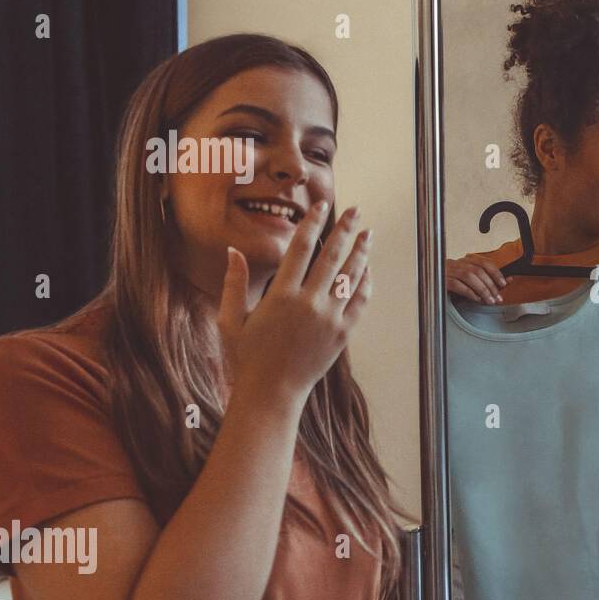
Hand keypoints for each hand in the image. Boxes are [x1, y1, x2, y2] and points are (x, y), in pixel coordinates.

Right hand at [218, 203, 372, 400]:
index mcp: (280, 295)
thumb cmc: (247, 357)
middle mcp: (309, 303)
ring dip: (361, 252)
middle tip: (355, 210)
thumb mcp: (230, 319)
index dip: (313, 223)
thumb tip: (233, 250)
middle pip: (333, 256)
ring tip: (368, 233)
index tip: (322, 206)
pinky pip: (360, 301)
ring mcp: (330, 318)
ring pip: (351, 276)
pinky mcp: (343, 334)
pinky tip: (367, 269)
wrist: (272, 393)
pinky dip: (365, 282)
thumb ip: (233, 283)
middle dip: (346, 230)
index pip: (301, 248)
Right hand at [445, 254, 506, 303]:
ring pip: (469, 276)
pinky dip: (469, 292)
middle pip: (478, 271)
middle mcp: (457, 263)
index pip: (484, 263)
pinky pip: (457, 285)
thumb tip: (509, 280)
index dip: (496, 273)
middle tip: (497, 297)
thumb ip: (490, 281)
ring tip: (489, 300)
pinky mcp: (442, 280)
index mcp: (466, 261)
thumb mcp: (473, 281)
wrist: (431, 283)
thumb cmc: (454, 283)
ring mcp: (449, 271)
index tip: (504, 283)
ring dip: (482, 289)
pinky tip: (475, 299)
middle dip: (490, 285)